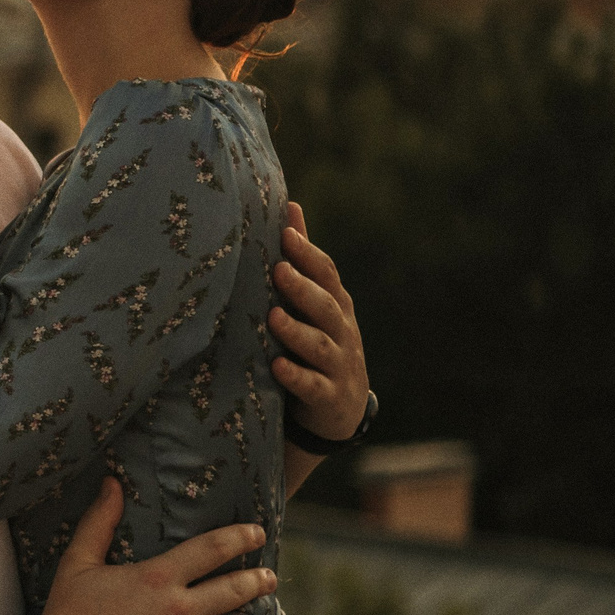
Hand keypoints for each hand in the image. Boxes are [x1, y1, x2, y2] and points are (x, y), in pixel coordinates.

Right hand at [32, 478, 275, 614]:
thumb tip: (112, 482)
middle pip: (236, 589)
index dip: (240, 537)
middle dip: (259, 580)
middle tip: (270, 578)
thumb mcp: (78, 562)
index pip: (212, 548)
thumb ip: (99, 521)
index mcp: (157, 577)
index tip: (257, 533)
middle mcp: (180, 609)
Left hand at [270, 201, 367, 441]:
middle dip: (303, 288)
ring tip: (273, 316)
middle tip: (278, 269)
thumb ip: (302, 258)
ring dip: (297, 331)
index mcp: (336, 305)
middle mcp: (341, 332)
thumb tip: (290, 205)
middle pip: (326, 306)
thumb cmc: (319, 341)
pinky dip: (296, 377)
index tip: (286, 234)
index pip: (328, 275)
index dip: (309, 255)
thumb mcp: (315, 301)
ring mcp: (338, 365)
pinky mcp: (328, 397)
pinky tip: (276, 366)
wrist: (340, 408)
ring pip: (320, 346)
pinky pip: (313, 387)